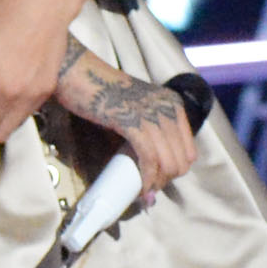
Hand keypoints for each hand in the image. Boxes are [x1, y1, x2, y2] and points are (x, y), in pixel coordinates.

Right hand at [60, 51, 198, 199]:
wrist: (77, 73)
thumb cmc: (100, 93)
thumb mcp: (133, 109)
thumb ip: (145, 131)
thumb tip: (149, 167)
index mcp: (173, 104)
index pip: (189, 151)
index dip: (174, 170)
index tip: (157, 181)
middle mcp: (168, 108)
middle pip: (181, 160)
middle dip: (166, 181)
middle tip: (147, 191)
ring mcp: (151, 114)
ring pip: (168, 162)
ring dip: (156, 183)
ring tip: (143, 193)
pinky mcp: (133, 121)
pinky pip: (149, 158)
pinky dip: (147, 177)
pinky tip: (140, 188)